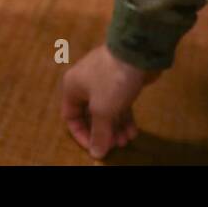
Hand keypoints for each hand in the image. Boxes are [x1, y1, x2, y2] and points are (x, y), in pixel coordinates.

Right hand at [60, 44, 161, 159]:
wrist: (136, 52)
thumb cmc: (112, 81)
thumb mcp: (103, 110)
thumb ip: (99, 133)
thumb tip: (96, 154)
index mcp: (73, 87)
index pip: (70, 117)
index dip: (82, 135)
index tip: (96, 147)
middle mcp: (85, 84)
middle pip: (90, 115)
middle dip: (103, 132)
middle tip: (117, 144)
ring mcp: (103, 81)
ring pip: (106, 110)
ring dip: (116, 128)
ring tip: (127, 140)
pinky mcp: (120, 80)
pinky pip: (118, 103)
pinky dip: (124, 117)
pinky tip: (133, 131)